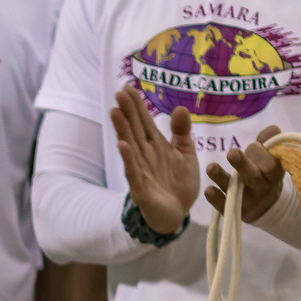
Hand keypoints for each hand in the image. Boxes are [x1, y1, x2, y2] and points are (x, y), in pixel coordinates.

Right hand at [109, 86, 204, 236]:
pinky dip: (128, 158)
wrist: (176, 213)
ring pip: (130, 146)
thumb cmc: (178, 183)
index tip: (129, 87)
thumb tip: (179, 107)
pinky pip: (133, 171)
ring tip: (116, 111)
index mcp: (155, 145)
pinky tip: (123, 145)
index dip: (137, 105)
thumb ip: (181, 132)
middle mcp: (145, 154)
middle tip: (120, 91)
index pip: (144, 121)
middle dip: (127, 111)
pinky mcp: (141, 187)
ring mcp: (140, 170)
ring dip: (123, 129)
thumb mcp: (185, 153)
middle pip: (134, 129)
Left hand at [205, 125, 285, 224]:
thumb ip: (269, 142)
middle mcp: (261, 188)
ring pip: (235, 190)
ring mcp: (247, 201)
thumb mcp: (270, 158)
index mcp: (273, 174)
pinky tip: (208, 189)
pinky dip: (215, 198)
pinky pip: (223, 205)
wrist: (264, 205)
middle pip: (253, 177)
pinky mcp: (233, 211)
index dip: (263, 154)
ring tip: (211, 167)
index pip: (272, 164)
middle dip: (243, 164)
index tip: (254, 144)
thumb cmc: (264, 173)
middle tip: (233, 152)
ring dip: (221, 178)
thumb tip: (272, 129)